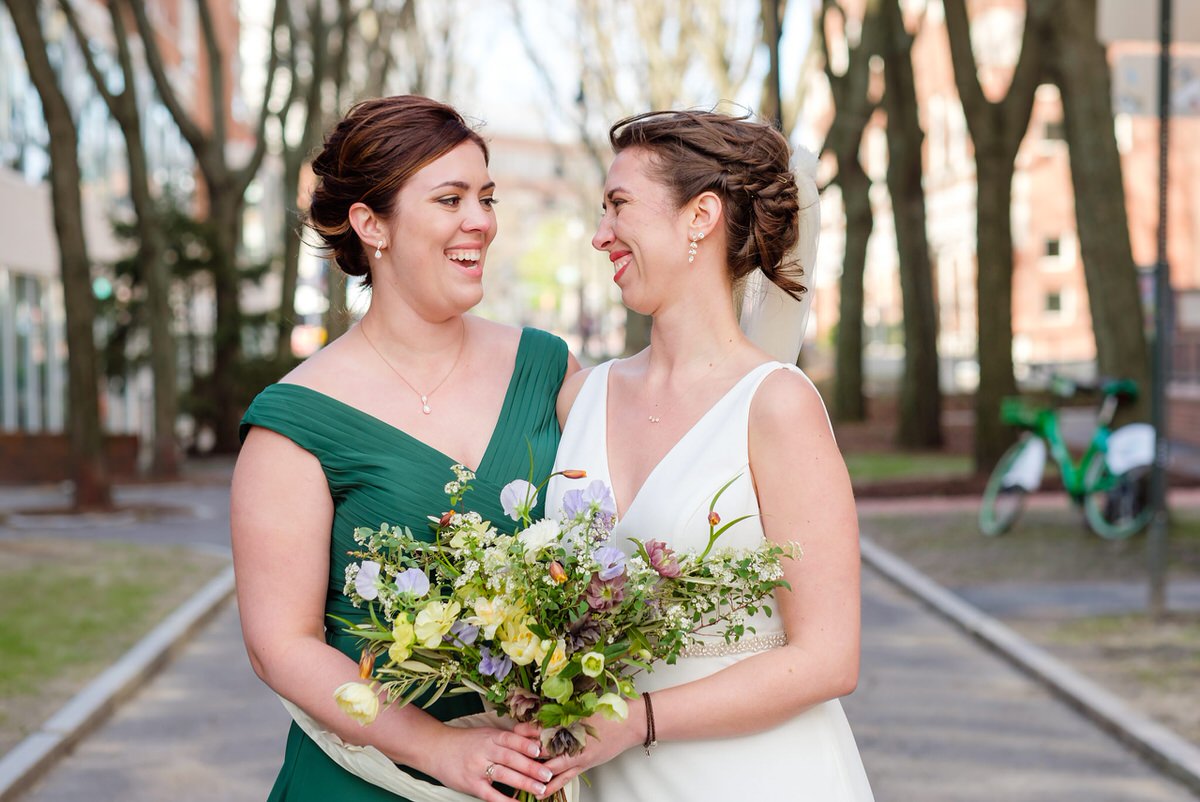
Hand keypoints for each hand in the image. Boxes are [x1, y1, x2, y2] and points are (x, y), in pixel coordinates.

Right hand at [422, 725, 554, 801]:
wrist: (436, 749)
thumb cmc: (466, 742)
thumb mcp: (487, 733)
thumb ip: (510, 737)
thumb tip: (536, 737)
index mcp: (490, 736)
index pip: (511, 739)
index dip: (526, 745)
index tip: (541, 751)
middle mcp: (484, 750)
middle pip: (511, 758)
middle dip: (531, 767)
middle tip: (548, 775)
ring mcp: (477, 768)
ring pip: (503, 775)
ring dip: (524, 783)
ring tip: (540, 790)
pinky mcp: (471, 784)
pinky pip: (490, 794)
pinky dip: (505, 801)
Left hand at [513, 705, 643, 798]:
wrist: (628, 723)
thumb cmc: (607, 713)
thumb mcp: (582, 709)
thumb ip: (563, 712)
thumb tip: (543, 713)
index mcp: (569, 723)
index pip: (542, 727)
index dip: (526, 731)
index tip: (513, 732)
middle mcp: (571, 740)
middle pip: (543, 749)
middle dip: (526, 754)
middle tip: (509, 757)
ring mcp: (578, 755)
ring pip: (551, 767)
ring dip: (535, 772)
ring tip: (519, 778)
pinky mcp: (584, 765)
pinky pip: (565, 778)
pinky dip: (552, 786)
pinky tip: (540, 793)